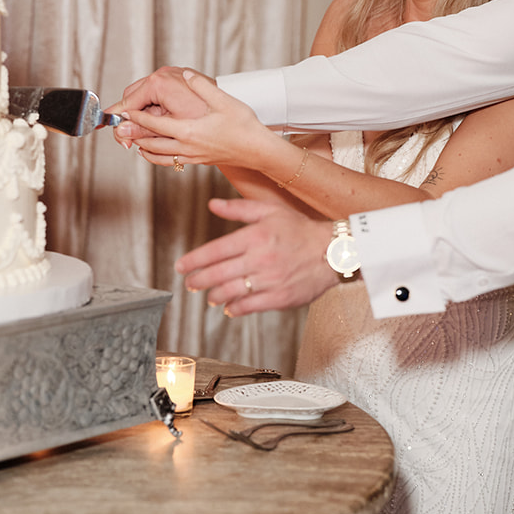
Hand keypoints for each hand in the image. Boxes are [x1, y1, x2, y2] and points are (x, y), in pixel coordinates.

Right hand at [112, 66, 212, 147]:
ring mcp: (172, 76)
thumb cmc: (208, 118)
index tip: (117, 135)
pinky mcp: (180, 81)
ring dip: (142, 115)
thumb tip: (121, 130)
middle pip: (134, 97)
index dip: (120, 120)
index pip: (129, 101)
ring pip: (145, 97)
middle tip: (129, 139)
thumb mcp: (172, 126)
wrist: (236, 115)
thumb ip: (145, 126)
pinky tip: (156, 125)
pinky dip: (154, 110)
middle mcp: (164, 74)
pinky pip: (158, 96)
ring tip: (143, 135)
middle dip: (130, 117)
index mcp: (160, 81)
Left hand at [129, 71, 282, 170]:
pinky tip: (156, 153)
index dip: (137, 118)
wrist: (258, 151)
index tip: (124, 113)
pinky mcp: (199, 161)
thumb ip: (201, 87)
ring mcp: (192, 156)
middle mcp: (187, 146)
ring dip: (144, 149)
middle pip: (151, 143)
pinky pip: (171, 161)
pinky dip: (158, 158)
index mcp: (189, 131)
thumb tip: (185, 74)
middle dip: (134, 136)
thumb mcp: (223, 101)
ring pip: (159, 156)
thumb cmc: (244, 126)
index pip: (155, 124)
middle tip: (121, 130)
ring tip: (134, 142)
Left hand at [179, 197, 336, 316]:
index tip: (181, 266)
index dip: (194, 260)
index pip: (215, 250)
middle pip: (218, 274)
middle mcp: (260, 259)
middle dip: (198, 281)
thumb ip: (239, 208)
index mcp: (255, 236)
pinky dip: (235, 308)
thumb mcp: (270, 211)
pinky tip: (228, 308)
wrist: (333, 251)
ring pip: (231, 292)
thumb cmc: (301, 230)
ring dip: (214, 296)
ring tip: (208, 296)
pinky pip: (249, 306)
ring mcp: (269, 280)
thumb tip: (212, 204)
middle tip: (189, 284)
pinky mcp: (279, 297)